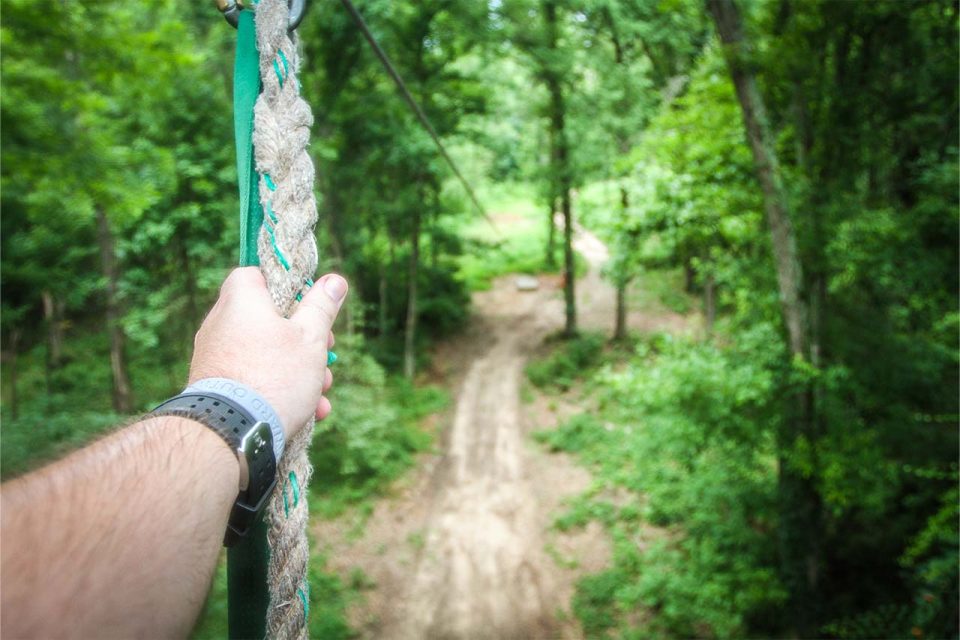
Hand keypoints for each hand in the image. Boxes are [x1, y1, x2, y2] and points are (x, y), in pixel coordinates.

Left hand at [189, 268, 347, 438]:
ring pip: (265, 354)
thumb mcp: (311, 337)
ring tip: (320, 391)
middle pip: (268, 319)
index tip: (309, 307)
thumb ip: (322, 306)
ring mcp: (214, 356)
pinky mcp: (215, 386)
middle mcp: (220, 323)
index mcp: (240, 299)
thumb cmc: (275, 375)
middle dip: (303, 339)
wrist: (232, 431)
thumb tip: (335, 280)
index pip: (256, 274)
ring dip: (297, 370)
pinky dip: (277, 389)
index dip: (286, 287)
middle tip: (325, 354)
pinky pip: (252, 378)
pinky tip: (308, 411)